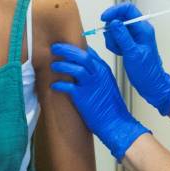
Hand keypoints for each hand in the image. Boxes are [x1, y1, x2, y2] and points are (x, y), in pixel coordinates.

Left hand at [50, 42, 149, 160]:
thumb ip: (97, 75)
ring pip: (75, 68)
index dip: (76, 48)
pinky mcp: (83, 97)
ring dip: (62, 65)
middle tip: (55, 47)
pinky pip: (67, 87)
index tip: (67, 47)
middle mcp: (98, 75)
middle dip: (66, 49)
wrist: (115, 123)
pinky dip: (59, 85)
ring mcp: (90, 85)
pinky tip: (54, 86)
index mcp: (103, 70)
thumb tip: (86, 69)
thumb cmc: (111, 107)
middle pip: (81, 55)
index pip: (89, 53)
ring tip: (54, 65)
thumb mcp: (107, 85)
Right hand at [100, 2, 169, 115]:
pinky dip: (114, 44)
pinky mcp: (128, 43)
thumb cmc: (146, 70)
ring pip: (115, 29)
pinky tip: (120, 53)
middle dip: (112, 30)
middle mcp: (138, 29)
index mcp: (143, 28)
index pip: (128, 9)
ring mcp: (133, 36)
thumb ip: (123, 36)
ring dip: (113, 39)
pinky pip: (116, 37)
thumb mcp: (132, 53)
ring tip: (119, 51)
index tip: (104, 19)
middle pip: (119, 18)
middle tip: (114, 43)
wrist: (151, 83)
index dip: (114, 11)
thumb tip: (113, 22)